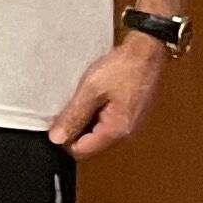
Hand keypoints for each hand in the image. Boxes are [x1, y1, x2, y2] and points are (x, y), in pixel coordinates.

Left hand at [47, 34, 167, 154]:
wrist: (147, 51)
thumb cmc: (124, 67)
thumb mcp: (91, 89)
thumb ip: (73, 116)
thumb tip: (58, 138)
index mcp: (117, 131)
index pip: (82, 150)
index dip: (64, 138)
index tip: (56, 121)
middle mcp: (127, 133)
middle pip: (90, 142)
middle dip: (76, 126)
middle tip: (71, 103)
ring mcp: (131, 124)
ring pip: (98, 130)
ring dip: (86, 117)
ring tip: (86, 96)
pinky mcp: (131, 114)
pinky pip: (107, 120)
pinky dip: (97, 110)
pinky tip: (95, 94)